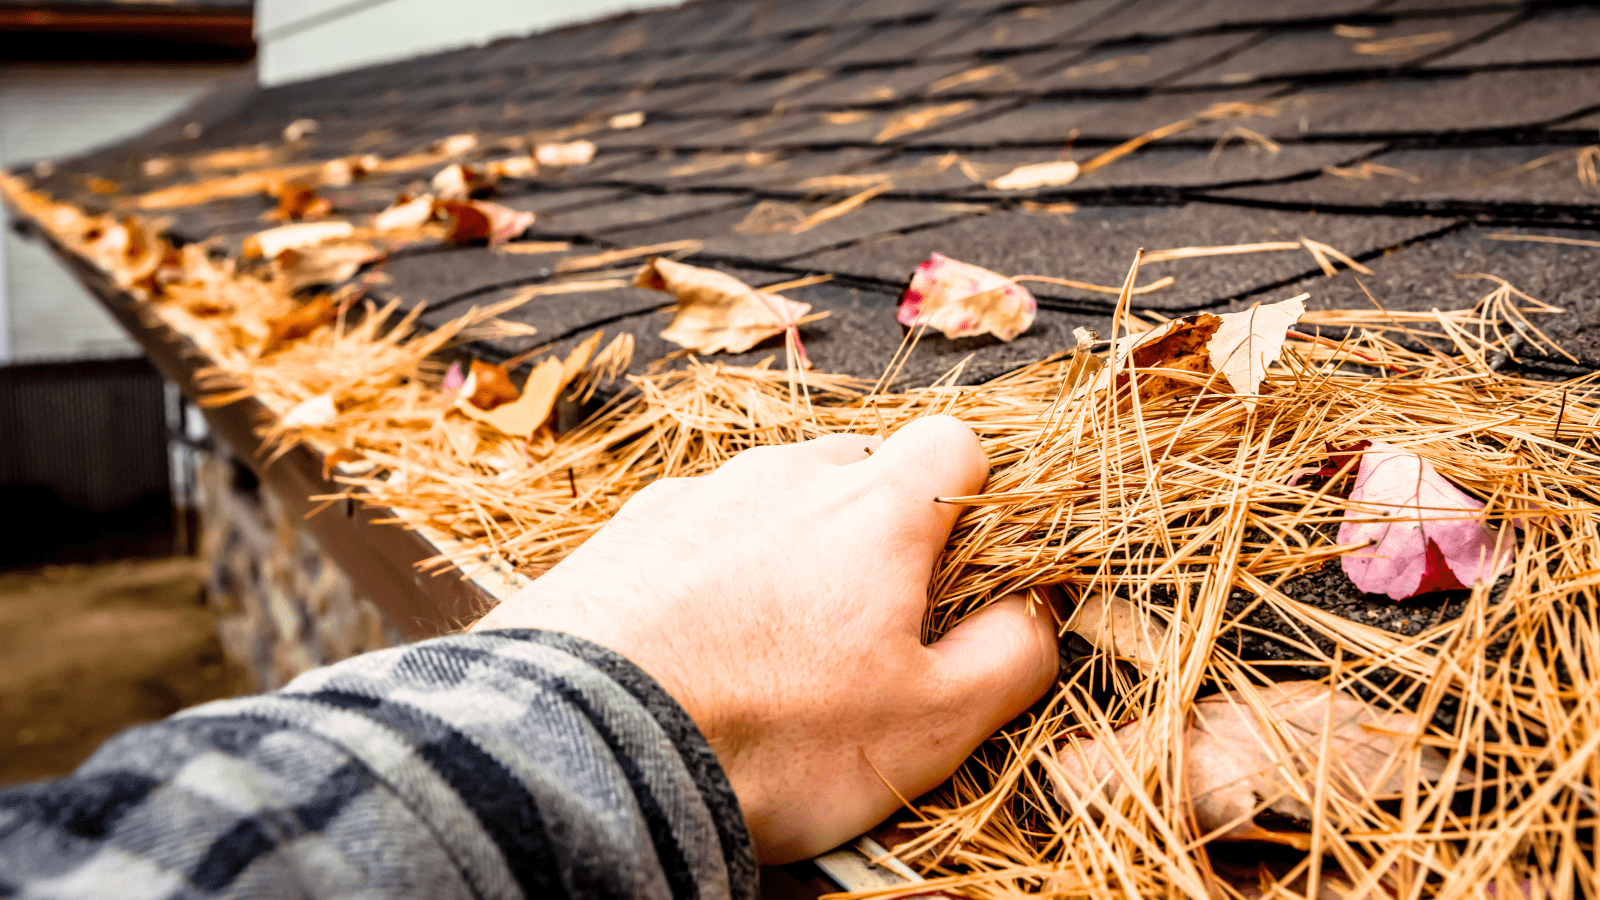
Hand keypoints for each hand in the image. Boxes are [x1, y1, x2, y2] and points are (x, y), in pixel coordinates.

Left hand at [472, 415, 1058, 862]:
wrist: (587, 751)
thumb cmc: (770, 737)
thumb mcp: (930, 724)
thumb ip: (1011, 657)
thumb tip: (1037, 614)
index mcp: (874, 508)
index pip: (955, 443)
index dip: (972, 498)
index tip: (958, 567)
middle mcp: (783, 476)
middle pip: (858, 467)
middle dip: (876, 529)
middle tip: (864, 627)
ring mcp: (696, 497)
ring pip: (772, 499)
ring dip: (789, 552)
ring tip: (767, 649)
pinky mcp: (624, 532)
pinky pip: (695, 532)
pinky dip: (710, 572)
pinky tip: (693, 647)